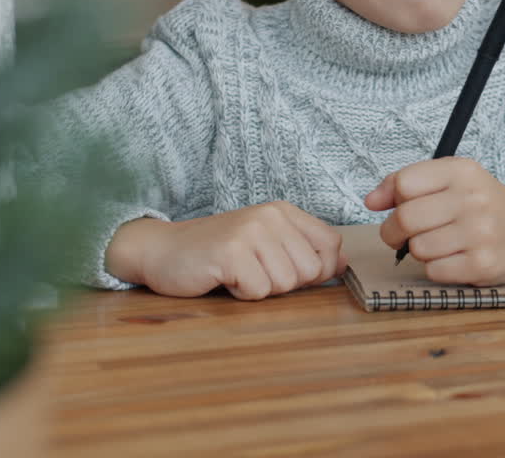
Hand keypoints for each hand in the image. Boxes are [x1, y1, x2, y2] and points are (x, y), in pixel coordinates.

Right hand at [105, 201, 346, 298]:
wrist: (162, 250)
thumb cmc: (217, 253)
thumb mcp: (265, 244)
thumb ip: (302, 250)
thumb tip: (342, 263)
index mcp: (283, 211)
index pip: (331, 246)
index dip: (318, 270)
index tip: (285, 269)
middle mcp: (270, 216)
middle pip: (310, 271)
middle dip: (284, 283)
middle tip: (253, 271)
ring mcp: (250, 232)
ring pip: (286, 284)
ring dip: (260, 289)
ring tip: (237, 273)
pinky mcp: (231, 252)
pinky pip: (259, 291)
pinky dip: (241, 294)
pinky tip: (223, 278)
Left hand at [365, 157, 504, 285]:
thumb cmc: (479, 204)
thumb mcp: (450, 180)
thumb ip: (405, 183)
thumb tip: (370, 201)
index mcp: (461, 171)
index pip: (404, 183)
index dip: (393, 199)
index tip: (400, 207)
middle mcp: (473, 199)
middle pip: (406, 218)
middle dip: (394, 232)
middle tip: (403, 236)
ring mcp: (481, 233)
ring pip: (418, 249)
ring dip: (419, 252)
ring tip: (437, 245)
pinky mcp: (484, 265)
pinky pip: (434, 271)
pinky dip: (436, 269)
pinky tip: (453, 259)